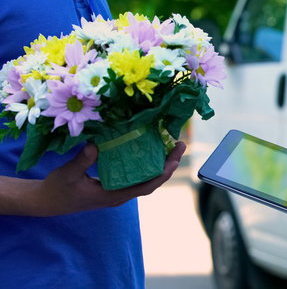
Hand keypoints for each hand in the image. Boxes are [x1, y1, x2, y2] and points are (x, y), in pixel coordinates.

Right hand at [31, 141, 185, 215]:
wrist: (47, 201)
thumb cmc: (57, 189)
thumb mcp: (67, 174)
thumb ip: (81, 161)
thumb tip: (95, 146)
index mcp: (113, 195)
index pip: (146, 187)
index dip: (162, 174)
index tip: (174, 159)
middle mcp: (120, 195)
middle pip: (152, 181)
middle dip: (168, 164)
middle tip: (180, 144)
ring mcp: (117, 191)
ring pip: (145, 178)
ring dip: (160, 163)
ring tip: (170, 144)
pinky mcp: (113, 185)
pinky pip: (135, 175)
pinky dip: (145, 163)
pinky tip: (149, 149)